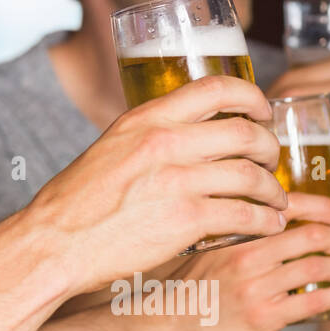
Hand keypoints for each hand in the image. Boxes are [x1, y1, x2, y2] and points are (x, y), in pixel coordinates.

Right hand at [26, 76, 287, 293]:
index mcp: (145, 119)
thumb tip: (183, 136)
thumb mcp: (110, 147)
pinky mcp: (185, 221)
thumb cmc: (76, 202)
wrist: (55, 242)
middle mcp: (164, 142)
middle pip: (245, 133)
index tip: (262, 112)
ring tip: (275, 201)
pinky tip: (266, 225)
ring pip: (251, 176)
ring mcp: (176, 181)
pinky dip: (264, 221)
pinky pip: (243, 215)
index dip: (251, 97)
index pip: (216, 88)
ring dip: (272, 190)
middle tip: (271, 162)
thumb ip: (148, 137)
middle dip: (269, 148)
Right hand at [152, 191, 329, 330]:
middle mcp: (247, 255)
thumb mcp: (209, 247)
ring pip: (319, 268)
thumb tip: (281, 225)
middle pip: (313, 236)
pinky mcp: (264, 316)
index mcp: (236, 233)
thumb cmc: (192, 285)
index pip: (290, 207)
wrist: (169, 323)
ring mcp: (256, 287)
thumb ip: (241, 234)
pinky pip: (315, 301)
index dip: (325, 208)